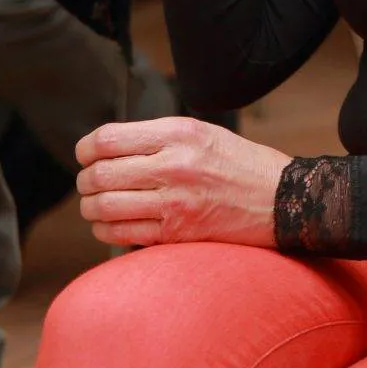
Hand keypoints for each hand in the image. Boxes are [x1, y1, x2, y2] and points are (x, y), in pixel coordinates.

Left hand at [74, 116, 289, 248]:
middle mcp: (174, 166)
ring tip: (96, 205)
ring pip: (104, 207)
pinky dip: (106, 230)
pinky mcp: (177, 234)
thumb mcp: (202, 133)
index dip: (85, 149)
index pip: (107, 139)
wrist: (282, 200)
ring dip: (91, 208)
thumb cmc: (241, 164)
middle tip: (88, 183)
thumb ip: (158, 138)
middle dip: (85, 181)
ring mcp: (174, 203)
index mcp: (178, 134)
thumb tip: (109, 148)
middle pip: (100, 175)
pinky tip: (111, 225)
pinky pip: (121, 234)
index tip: (85, 154)